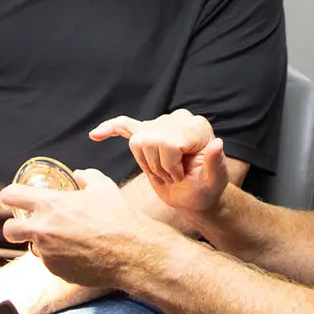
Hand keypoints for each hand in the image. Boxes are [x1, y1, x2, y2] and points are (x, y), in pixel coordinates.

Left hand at [0, 168, 174, 287]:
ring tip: (66, 240)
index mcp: (50, 204)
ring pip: (33, 248)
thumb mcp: (103, 186)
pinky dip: (59, 257)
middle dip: (14, 227)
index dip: (8, 197)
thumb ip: (86, 176)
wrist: (131, 251)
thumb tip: (78, 175)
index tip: (11, 200)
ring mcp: (48, 253)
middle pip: (9, 229)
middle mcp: (42, 229)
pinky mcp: (56, 271)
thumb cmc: (118, 217)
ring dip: (43, 243)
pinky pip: (51, 263)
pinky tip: (79, 253)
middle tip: (27, 225)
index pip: (11, 196)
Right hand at [90, 109, 229, 212]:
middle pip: (150, 140)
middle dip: (158, 165)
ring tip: (163, 172)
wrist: (196, 195)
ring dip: (146, 163)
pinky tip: (96, 134)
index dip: (170, 164)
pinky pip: (125, 126)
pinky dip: (110, 129)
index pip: (168, 141)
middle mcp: (179, 119)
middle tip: (173, 176)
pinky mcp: (147, 135)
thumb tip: (217, 144)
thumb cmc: (207, 189)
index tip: (181, 175)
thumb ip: (215, 163)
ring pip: (137, 141)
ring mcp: (161, 125)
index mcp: (196, 126)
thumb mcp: (215, 181)